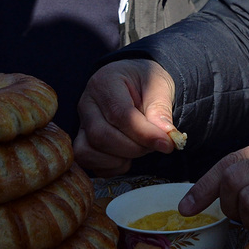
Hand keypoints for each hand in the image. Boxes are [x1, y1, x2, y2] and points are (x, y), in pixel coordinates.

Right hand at [73, 60, 179, 175]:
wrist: (137, 84)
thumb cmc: (146, 82)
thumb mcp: (159, 86)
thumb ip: (161, 109)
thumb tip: (167, 135)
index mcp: (105, 82)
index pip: (119, 114)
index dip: (143, 133)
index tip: (166, 143)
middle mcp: (87, 103)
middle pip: (101, 136)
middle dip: (133, 148)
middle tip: (155, 144)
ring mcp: (81, 124)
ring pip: (89, 152)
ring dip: (120, 158)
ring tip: (140, 147)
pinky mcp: (82, 141)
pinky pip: (89, 162)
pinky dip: (111, 166)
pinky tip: (127, 156)